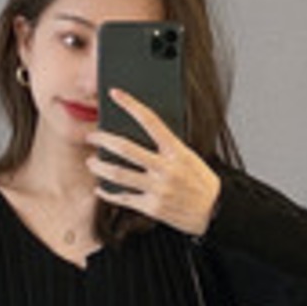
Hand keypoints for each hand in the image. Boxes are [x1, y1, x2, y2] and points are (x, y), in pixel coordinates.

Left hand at [87, 90, 220, 235]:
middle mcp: (166, 168)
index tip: (115, 94)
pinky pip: (123, 198)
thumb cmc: (201, 182)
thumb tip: (142, 134)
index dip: (131, 104)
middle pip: (126, 149)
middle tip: (93, 136)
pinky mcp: (152, 207)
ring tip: (91, 163)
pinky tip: (101, 188)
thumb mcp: (189, 157)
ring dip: (100, 167)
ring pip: (119, 174)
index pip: (150, 120)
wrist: (215, 211)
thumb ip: (167, 147)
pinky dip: (108, 192)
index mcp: (176, 151)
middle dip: (104, 140)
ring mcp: (158, 189)